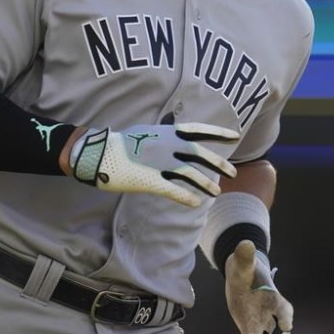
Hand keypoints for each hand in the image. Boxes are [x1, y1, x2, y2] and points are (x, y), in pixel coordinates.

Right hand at [72, 122, 237, 206]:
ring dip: (206, 185)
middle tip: (232, 173)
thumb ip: (165, 135)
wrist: (97, 152)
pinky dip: (186, 197)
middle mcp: (167, 145)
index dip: (219, 133)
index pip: (199, 130)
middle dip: (218, 164)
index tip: (236, 136)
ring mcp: (159, 162)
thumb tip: (176, 132)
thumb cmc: (121, 142)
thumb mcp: (147, 131)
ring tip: (216, 193)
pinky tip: (196, 203)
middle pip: (200, 155)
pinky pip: (173, 190)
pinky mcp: (150, 180)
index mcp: (167, 132)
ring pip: (191, 174)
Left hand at [223, 240, 292, 333]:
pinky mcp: (251, 332)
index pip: (285, 313)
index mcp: (276, 300)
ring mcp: (263, 326)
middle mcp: (273, 316)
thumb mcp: (243, 263)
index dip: (285, 321)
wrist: (242, 275)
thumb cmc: (246, 267)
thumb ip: (244, 256)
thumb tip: (245, 244)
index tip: (284, 327)